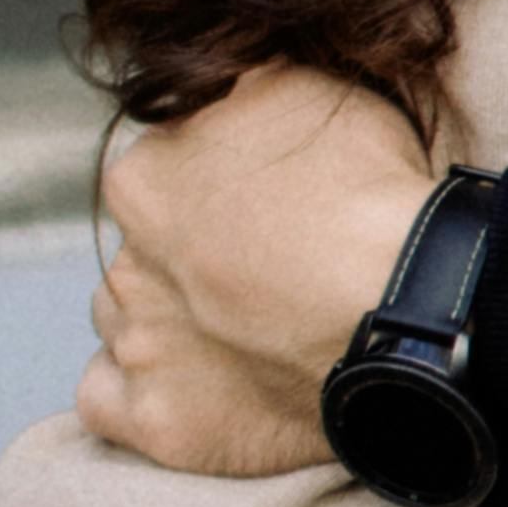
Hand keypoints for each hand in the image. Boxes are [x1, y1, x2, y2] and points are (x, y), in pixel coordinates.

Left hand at [75, 66, 433, 471]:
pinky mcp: (158, 421)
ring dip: (163, 320)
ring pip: (124, 320)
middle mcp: (125, 260)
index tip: (262, 206)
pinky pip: (104, 401)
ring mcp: (138, 345)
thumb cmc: (365, 193)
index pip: (159, 173)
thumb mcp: (305, 88)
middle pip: (143, 250)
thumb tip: (222, 85)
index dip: (214, 186)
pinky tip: (187, 380)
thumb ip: (238, 88)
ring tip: (236, 328)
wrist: (403, 309)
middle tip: (260, 268)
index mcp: (144, 178)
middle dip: (187, 255)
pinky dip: (136, 390)